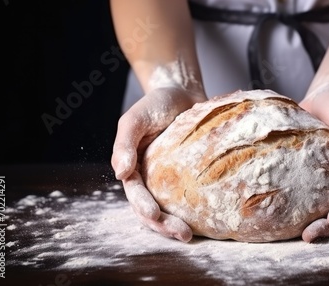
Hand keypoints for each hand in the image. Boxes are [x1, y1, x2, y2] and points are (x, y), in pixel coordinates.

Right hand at [111, 86, 206, 241]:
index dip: (143, 207)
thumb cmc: (156, 103)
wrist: (183, 92)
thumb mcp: (135, 118)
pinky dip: (195, 212)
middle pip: (152, 209)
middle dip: (163, 225)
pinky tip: (208, 220)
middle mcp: (151, 178)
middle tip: (182, 234)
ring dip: (176, 224)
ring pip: (170, 209)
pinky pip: (190, 197)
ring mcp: (171, 180)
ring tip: (190, 236)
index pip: (136, 194)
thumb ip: (125, 143)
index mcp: (134, 168)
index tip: (155, 215)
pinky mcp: (190, 176)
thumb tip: (120, 172)